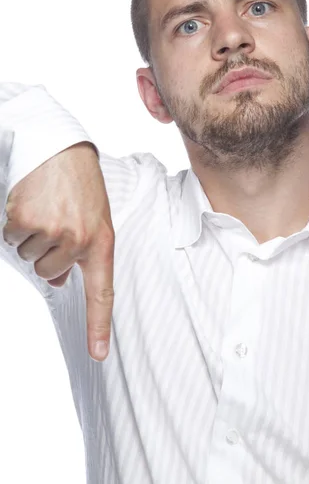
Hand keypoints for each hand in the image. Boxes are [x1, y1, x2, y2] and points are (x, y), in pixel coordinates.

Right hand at [2, 142, 113, 360]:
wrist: (64, 149)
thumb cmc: (81, 185)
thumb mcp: (94, 220)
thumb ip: (82, 252)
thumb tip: (57, 279)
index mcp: (101, 243)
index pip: (102, 293)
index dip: (99, 326)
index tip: (98, 354)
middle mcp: (79, 241)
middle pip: (48, 271)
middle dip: (46, 251)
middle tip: (56, 221)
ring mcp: (53, 232)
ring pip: (29, 255)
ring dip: (30, 236)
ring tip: (46, 208)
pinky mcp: (28, 221)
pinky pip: (12, 238)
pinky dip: (15, 224)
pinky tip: (31, 204)